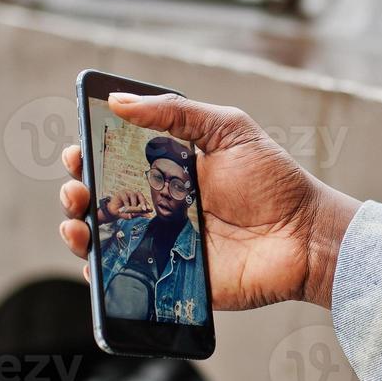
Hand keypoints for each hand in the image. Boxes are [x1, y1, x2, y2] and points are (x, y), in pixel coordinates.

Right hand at [58, 94, 358, 309]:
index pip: (115, 160)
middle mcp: (160, 206)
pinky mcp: (172, 279)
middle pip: (101, 200)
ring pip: (104, 240)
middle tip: (78, 189)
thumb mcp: (229, 130)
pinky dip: (101, 274)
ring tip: (79, 223)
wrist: (304, 236)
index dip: (89, 155)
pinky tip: (95, 263)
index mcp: (170, 169)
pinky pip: (125, 279)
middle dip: (77, 192)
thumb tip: (118, 101)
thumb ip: (177, 112)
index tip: (77, 151)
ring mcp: (164, 243)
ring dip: (79, 231)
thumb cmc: (274, 180)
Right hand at [99, 188, 152, 222]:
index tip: (150, 210)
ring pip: (133, 195)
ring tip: (133, 211)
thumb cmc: (124, 212)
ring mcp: (127, 192)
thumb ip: (140, 214)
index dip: (147, 204)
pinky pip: (125, 198)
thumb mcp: (132, 214)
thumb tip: (149, 216)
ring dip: (134, 204)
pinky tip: (127, 209)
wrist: (113, 212)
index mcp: (138, 198)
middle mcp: (133, 194)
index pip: (144, 200)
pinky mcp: (121, 193)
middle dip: (143, 202)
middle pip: (140, 195)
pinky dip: (127, 204)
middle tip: (144, 209)